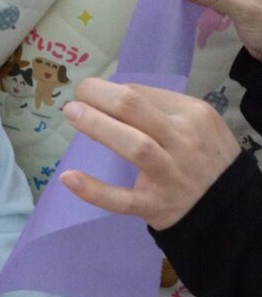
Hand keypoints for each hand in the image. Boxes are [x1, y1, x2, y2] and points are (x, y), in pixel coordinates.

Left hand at [60, 79, 240, 229]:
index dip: (110, 89)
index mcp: (192, 115)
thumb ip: (162, 108)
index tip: (91, 92)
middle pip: (135, 109)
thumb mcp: (199, 123)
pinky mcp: (154, 205)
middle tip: (76, 93)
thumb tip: (113, 94)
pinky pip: (121, 199)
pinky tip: (68, 177)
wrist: (228, 207)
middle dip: (100, 96)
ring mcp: (168, 175)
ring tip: (72, 114)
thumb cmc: (205, 157)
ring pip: (133, 146)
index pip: (143, 95)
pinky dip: (93, 190)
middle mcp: (182, 141)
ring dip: (98, 126)